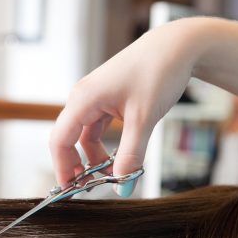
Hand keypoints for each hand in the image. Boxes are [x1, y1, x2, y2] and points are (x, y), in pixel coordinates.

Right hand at [50, 19, 199, 195]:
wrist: (177, 46)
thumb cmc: (158, 72)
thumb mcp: (143, 119)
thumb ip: (131, 155)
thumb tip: (122, 187)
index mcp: (84, 99)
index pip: (60, 140)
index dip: (62, 167)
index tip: (70, 191)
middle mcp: (84, 97)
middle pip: (69, 139)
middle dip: (78, 165)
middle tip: (92, 188)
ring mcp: (95, 98)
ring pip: (86, 136)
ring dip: (95, 157)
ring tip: (112, 175)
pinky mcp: (108, 99)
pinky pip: (98, 128)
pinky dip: (105, 146)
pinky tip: (119, 157)